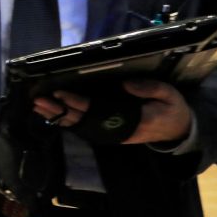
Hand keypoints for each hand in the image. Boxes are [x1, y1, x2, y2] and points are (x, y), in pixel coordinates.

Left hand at [32, 80, 192, 143]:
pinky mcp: (109, 132)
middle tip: (38, 100)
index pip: (97, 111)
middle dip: (59, 110)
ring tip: (39, 107)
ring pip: (80, 125)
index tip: (60, 94)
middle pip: (82, 119)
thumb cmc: (172, 109)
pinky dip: (67, 120)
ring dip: (58, 116)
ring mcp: (112, 132)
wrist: (178, 131)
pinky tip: (53, 114)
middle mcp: (116, 129)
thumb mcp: (168, 95)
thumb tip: (124, 83)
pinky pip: (85, 127)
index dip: (77, 103)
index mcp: (131, 119)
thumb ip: (148, 89)